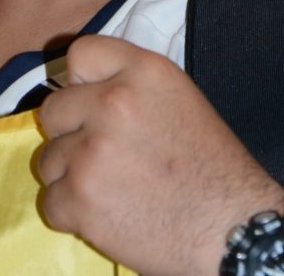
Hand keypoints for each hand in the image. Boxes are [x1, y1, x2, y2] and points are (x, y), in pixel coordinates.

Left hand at [38, 35, 283, 275]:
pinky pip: (51, 202)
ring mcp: (91, 151)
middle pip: (52, 110)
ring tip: (110, 188)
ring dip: (71, 176)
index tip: (92, 103)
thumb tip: (81, 89)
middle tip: (103, 156)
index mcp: (141, 72)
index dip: (81, 82)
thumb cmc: (212, 164)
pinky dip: (72, 213)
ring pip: (48, 160)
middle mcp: (111, 102)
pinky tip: (106, 214)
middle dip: (71, 134)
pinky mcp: (80, 198)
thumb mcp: (177, 97)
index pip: (80, 54)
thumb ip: (128, 83)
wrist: (234, 229)